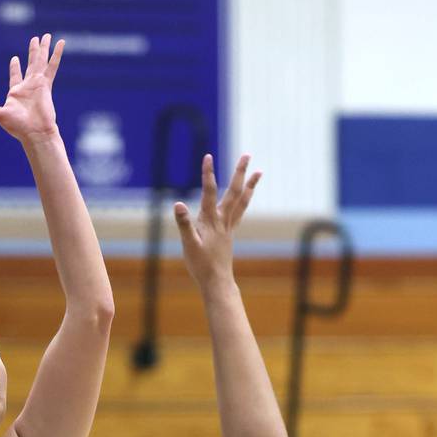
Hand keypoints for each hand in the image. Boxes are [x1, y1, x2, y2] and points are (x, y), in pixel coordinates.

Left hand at [0, 33, 63, 144]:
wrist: (35, 132)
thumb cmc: (18, 127)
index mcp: (16, 92)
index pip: (15, 76)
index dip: (15, 67)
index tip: (15, 58)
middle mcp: (28, 86)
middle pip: (31, 64)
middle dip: (33, 52)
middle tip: (35, 39)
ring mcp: (38, 85)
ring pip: (41, 61)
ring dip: (44, 49)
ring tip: (47, 36)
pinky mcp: (46, 85)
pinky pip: (52, 66)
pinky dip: (56, 54)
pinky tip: (60, 43)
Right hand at [174, 154, 260, 289]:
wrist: (217, 281)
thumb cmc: (201, 265)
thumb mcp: (189, 244)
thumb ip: (184, 224)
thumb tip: (178, 204)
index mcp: (211, 221)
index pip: (209, 192)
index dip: (208, 174)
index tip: (208, 156)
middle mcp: (223, 220)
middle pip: (234, 191)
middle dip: (240, 172)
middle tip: (247, 154)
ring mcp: (229, 226)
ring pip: (242, 201)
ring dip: (250, 184)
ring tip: (259, 171)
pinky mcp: (230, 233)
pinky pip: (241, 211)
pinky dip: (245, 200)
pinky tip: (246, 196)